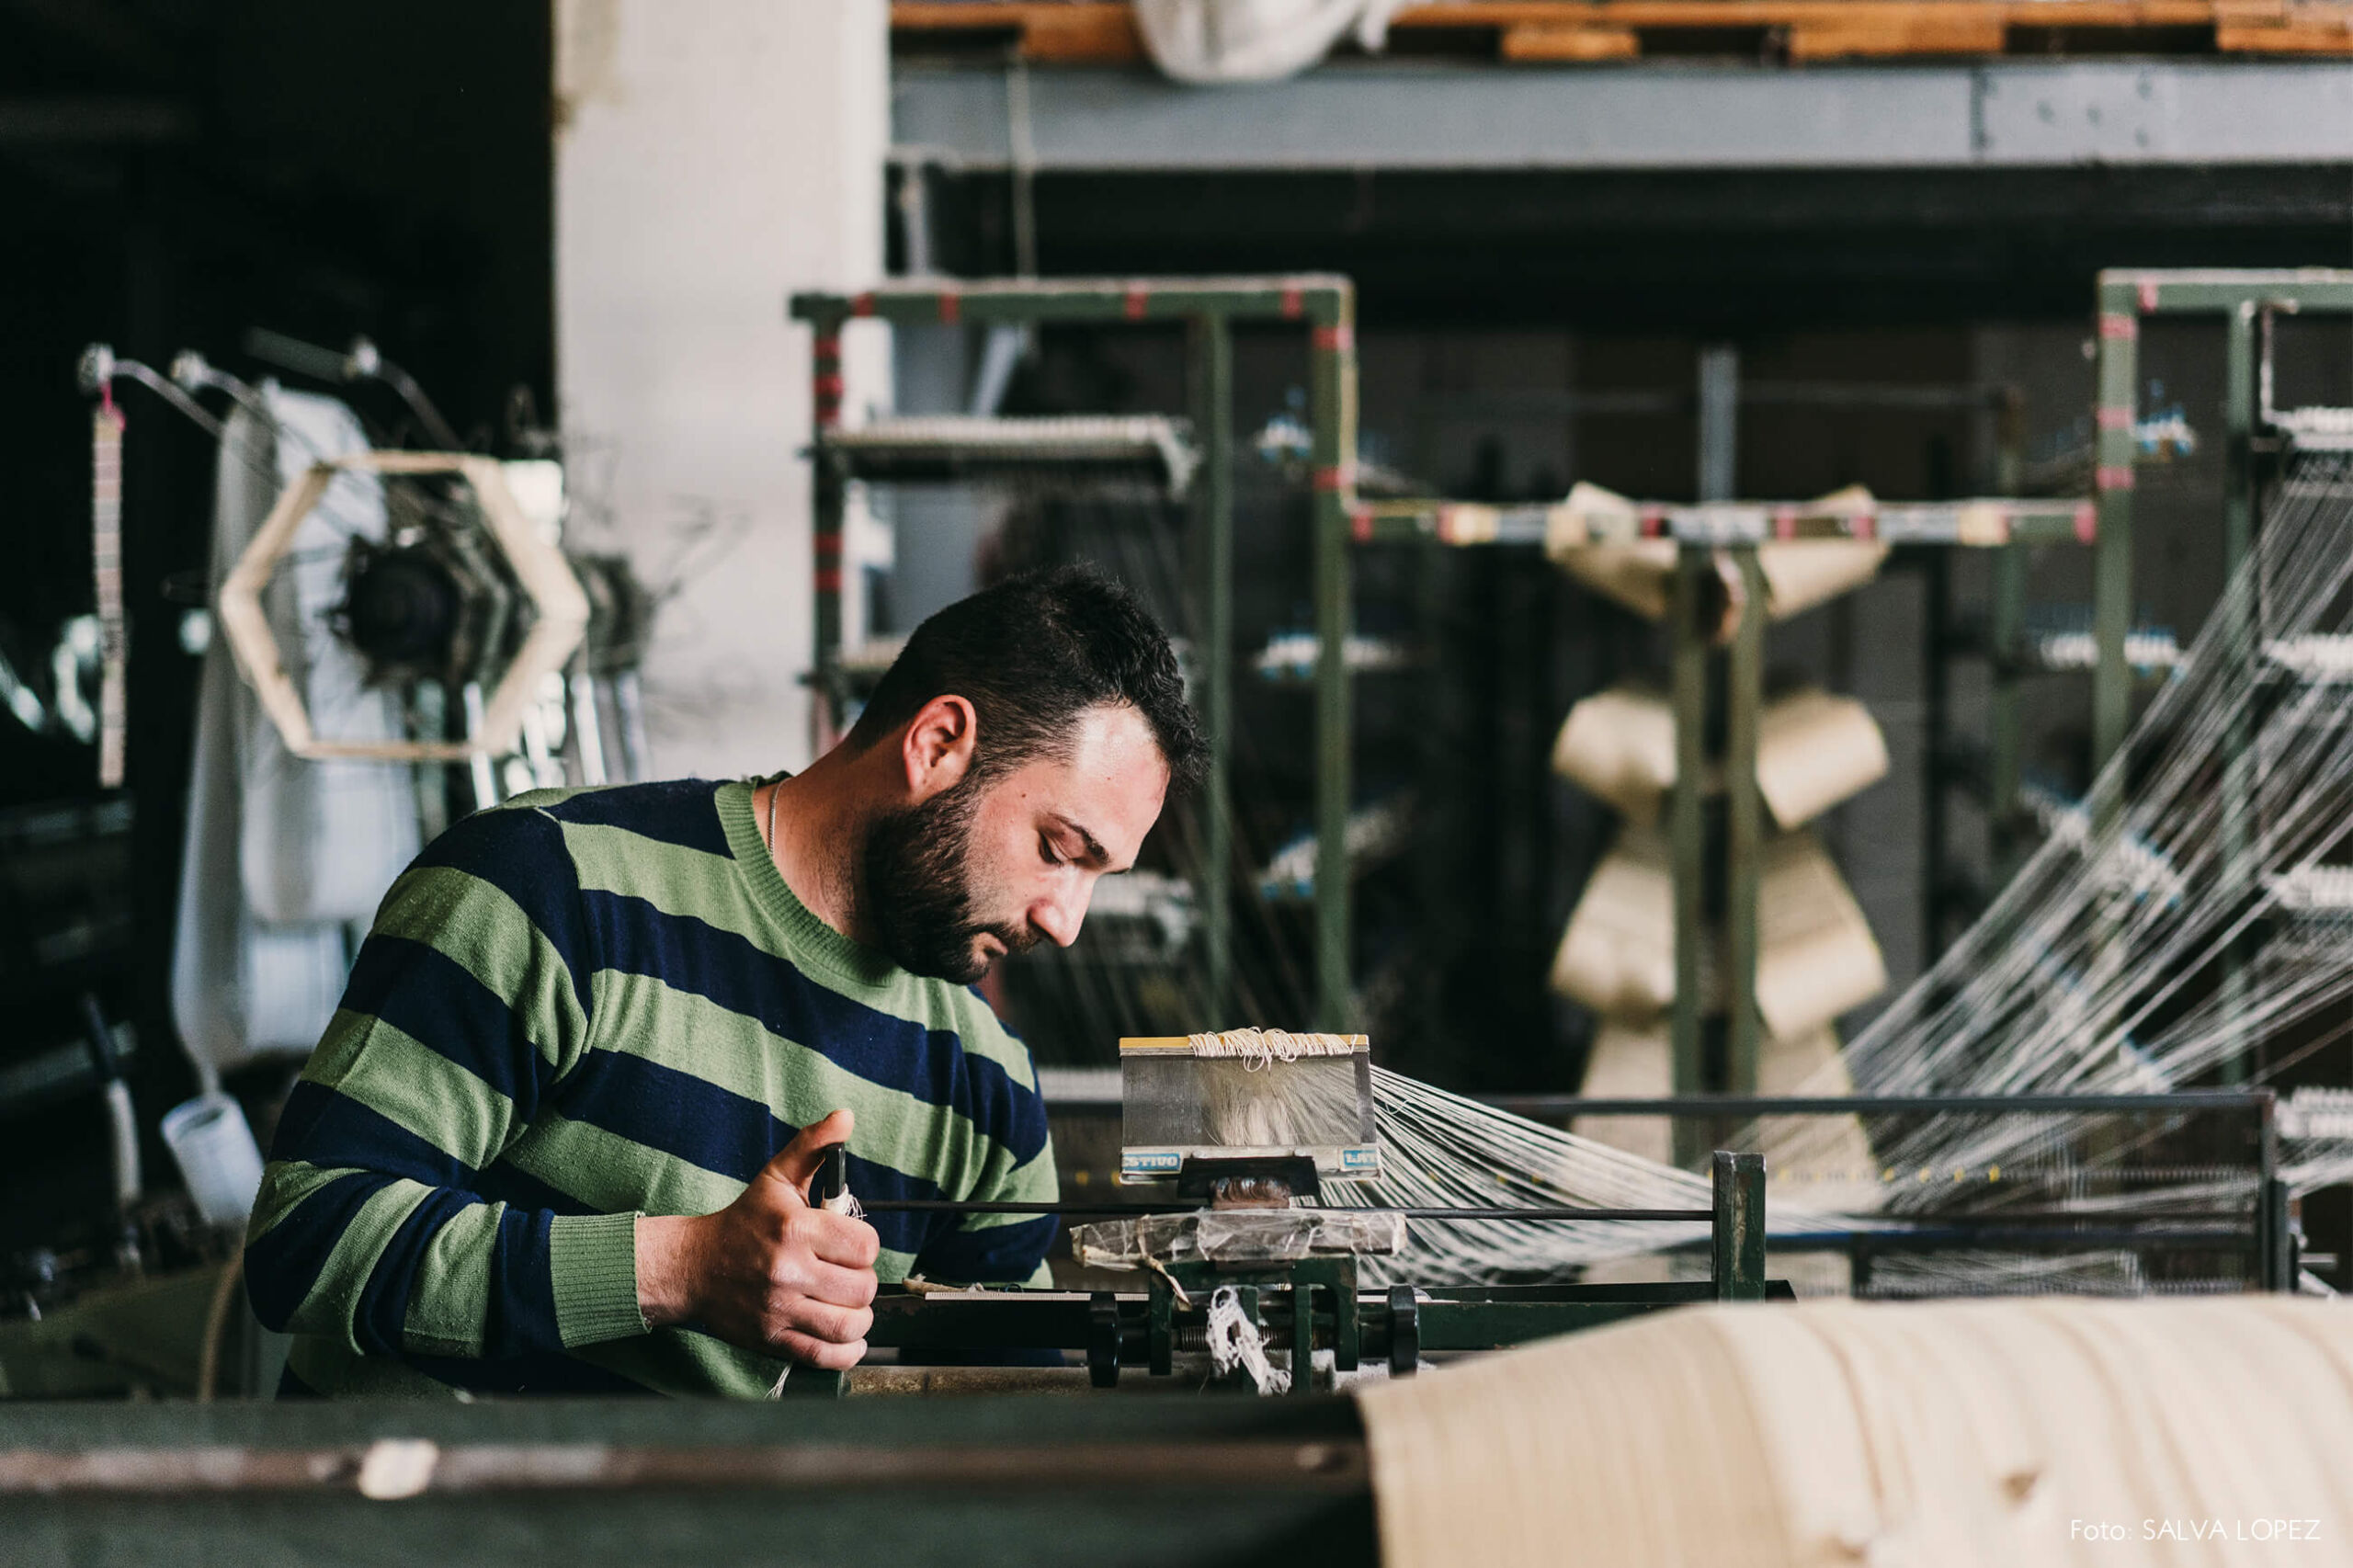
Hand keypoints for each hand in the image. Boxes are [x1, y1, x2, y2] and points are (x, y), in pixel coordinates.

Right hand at [636, 1109, 880, 1369]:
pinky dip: (847, 1351)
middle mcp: (786, 1270)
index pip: (865, 1245)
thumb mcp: (776, 1178)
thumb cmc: (742, 1222)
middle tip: (847, 1275)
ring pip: (849, 1325)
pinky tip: (845, 1336)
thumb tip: (846, 1117)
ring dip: (860, 1317)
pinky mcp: (771, 1341)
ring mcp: (778, 1310)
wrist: (691, 1268)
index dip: (865, 1246)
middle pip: (862, 1287)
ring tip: (848, 1304)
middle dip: (862, 1281)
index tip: (849, 1245)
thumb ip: (814, 1146)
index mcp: (794, 1229)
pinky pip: (825, 1356)